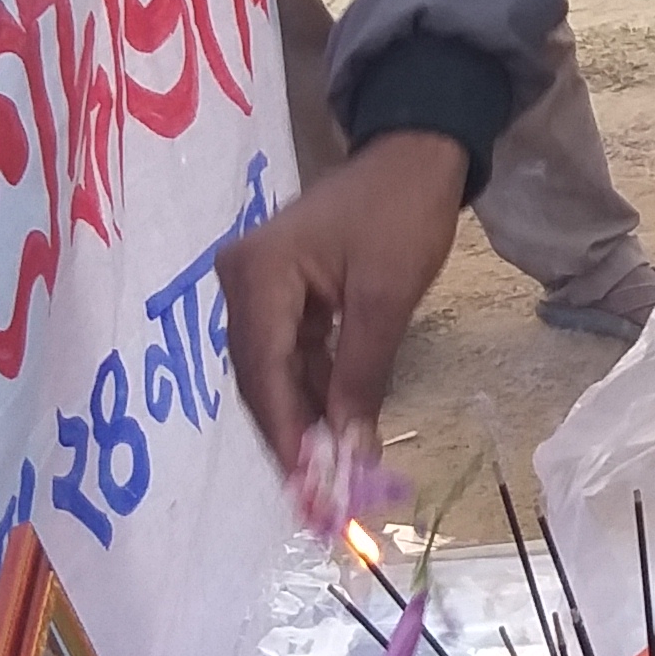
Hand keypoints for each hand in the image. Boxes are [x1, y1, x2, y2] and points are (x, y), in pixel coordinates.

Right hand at [220, 130, 471, 468]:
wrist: (414, 153)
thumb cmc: (402, 213)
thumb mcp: (385, 299)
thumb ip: (360, 378)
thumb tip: (347, 454)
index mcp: (256, 276)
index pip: (263, 375)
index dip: (286, 438)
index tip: (309, 494)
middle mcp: (240, 282)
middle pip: (260, 381)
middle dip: (292, 440)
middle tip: (323, 502)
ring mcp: (257, 288)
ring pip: (274, 375)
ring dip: (304, 423)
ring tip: (333, 480)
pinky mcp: (279, 295)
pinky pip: (290, 357)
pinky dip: (313, 395)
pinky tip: (335, 435)